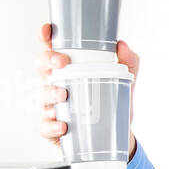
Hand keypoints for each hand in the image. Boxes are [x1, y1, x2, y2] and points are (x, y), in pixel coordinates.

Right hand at [35, 26, 140, 158]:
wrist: (117, 137)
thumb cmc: (113, 104)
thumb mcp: (124, 82)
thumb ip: (128, 62)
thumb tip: (123, 46)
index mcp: (68, 70)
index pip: (51, 49)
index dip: (44, 38)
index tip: (47, 30)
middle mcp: (55, 85)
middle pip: (40, 68)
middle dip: (46, 62)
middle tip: (62, 64)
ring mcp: (51, 107)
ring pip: (40, 96)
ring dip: (49, 93)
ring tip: (63, 95)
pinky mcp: (52, 128)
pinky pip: (44, 126)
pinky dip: (51, 125)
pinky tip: (63, 125)